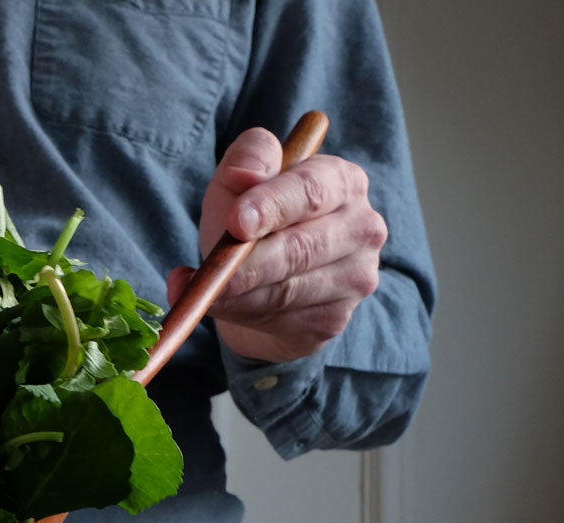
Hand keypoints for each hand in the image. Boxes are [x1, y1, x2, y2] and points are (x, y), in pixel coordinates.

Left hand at [167, 128, 387, 363]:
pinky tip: (221, 308)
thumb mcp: (239, 184)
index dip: (271, 207)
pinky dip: (242, 317)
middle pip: (301, 248)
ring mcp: (355, 276)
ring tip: (202, 293)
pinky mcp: (335, 318)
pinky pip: (283, 321)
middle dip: (249, 265)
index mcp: (343, 181)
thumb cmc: (252, 225)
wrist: (260, 285)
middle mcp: (361, 227)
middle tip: (211, 276)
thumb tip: (248, 173)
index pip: (310, 191)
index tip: (237, 223)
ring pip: (287, 291)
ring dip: (237, 297)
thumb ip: (246, 161)